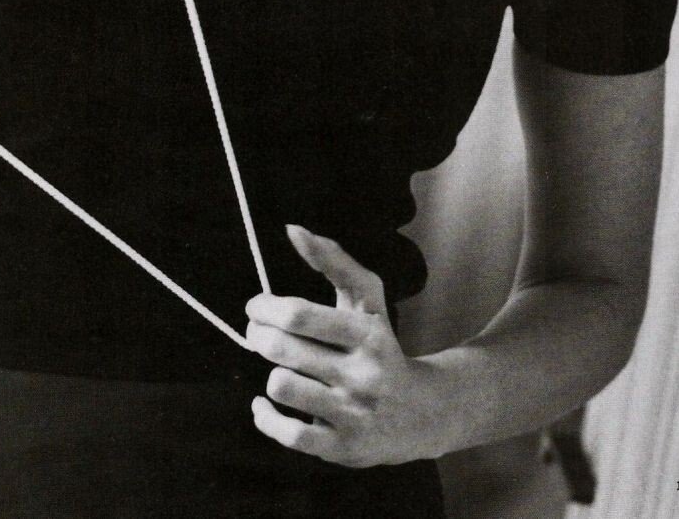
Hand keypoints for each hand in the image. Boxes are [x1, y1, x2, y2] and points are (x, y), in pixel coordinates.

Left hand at [245, 225, 451, 467]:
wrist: (421, 413)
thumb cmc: (382, 345)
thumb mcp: (367, 300)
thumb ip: (332, 260)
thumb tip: (292, 229)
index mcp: (367, 333)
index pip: (300, 315)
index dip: (265, 308)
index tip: (257, 306)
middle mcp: (362, 374)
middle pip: (284, 349)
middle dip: (258, 336)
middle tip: (257, 333)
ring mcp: (352, 413)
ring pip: (283, 387)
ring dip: (270, 374)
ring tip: (278, 367)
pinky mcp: (341, 448)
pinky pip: (288, 434)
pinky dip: (265, 417)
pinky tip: (265, 404)